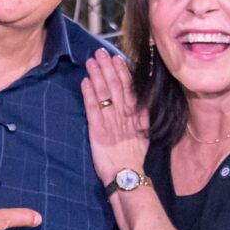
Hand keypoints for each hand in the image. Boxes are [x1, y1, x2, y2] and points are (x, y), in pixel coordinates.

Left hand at [81, 49, 148, 183]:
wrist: (127, 176)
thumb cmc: (134, 157)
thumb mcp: (145, 135)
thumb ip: (143, 118)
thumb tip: (142, 102)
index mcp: (135, 116)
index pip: (129, 89)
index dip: (122, 72)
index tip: (117, 58)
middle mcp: (123, 116)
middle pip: (115, 87)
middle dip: (107, 68)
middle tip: (100, 52)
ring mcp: (110, 123)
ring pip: (104, 95)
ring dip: (97, 76)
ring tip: (91, 62)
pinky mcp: (98, 131)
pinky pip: (93, 109)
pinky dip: (89, 95)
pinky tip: (85, 82)